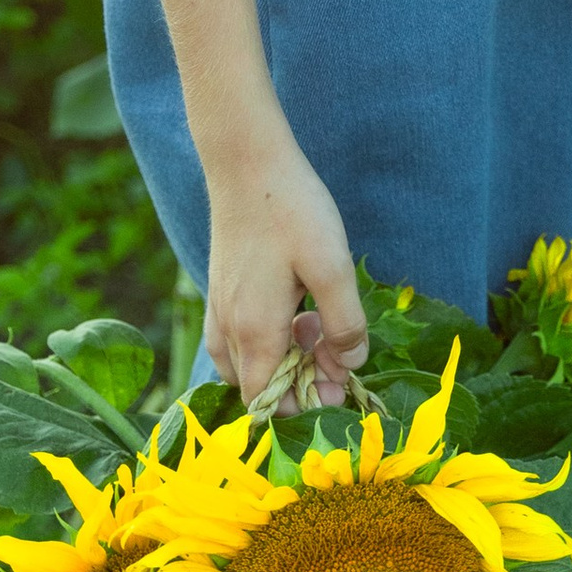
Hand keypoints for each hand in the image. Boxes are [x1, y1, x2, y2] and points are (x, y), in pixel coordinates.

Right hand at [202, 132, 368, 410]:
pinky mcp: (221, 289)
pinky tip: (297, 310)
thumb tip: (350, 365)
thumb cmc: (292, 211)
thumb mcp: (333, 267)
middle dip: (300, 384)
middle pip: (258, 385)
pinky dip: (267, 339)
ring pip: (247, 362)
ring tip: (320, 328)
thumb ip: (345, 323)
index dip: (302, 408)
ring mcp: (221, 307)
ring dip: (284, 360)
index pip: (267, 403)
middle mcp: (230, 327)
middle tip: (340, 358)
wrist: (246, 163)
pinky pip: (237, 337)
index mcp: (256, 330)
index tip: (339, 388)